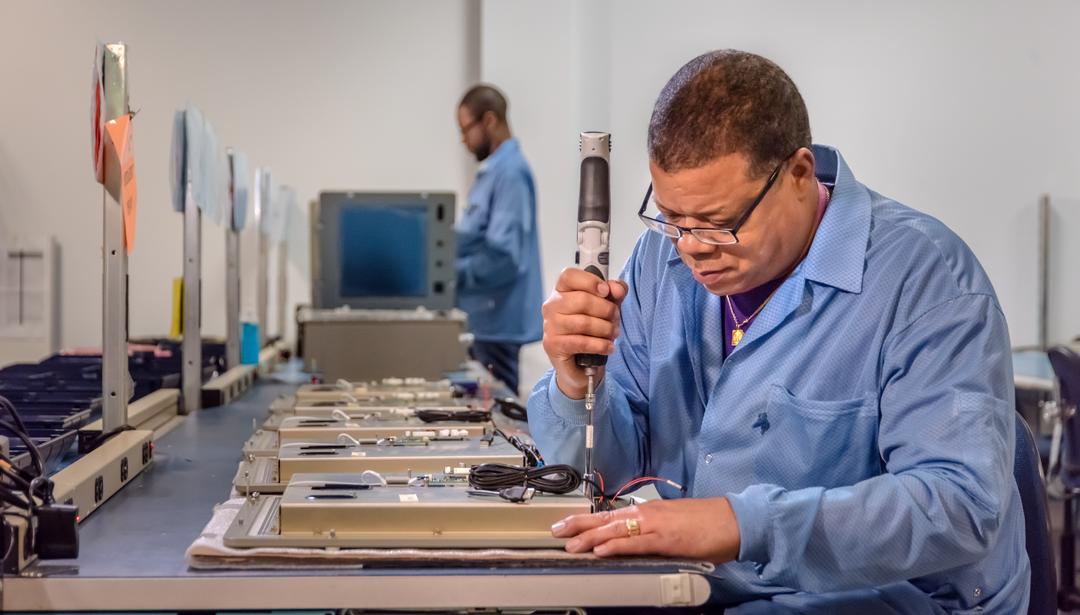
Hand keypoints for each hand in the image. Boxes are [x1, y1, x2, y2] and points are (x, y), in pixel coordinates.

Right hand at [541, 267, 628, 398]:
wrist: (579, 365)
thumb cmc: (591, 330)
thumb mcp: (607, 306)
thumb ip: (614, 292)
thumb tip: (618, 288)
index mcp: (561, 290)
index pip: (569, 276)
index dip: (590, 281)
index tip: (606, 291)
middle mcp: (552, 305)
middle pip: (582, 300)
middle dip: (606, 310)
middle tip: (616, 318)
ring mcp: (550, 325)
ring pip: (584, 322)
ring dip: (605, 329)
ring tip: (613, 333)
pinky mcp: (553, 344)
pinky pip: (581, 342)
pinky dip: (600, 345)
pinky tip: (608, 347)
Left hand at [551, 497, 740, 561]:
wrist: (734, 520)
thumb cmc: (708, 524)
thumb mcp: (673, 525)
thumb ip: (653, 533)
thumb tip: (636, 542)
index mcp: (648, 512)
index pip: (610, 515)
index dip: (586, 520)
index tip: (565, 524)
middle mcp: (647, 514)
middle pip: (604, 518)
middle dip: (578, 525)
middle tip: (554, 530)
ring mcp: (655, 525)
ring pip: (614, 529)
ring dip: (589, 537)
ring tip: (569, 543)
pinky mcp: (666, 540)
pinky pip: (635, 543)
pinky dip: (615, 545)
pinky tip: (600, 550)